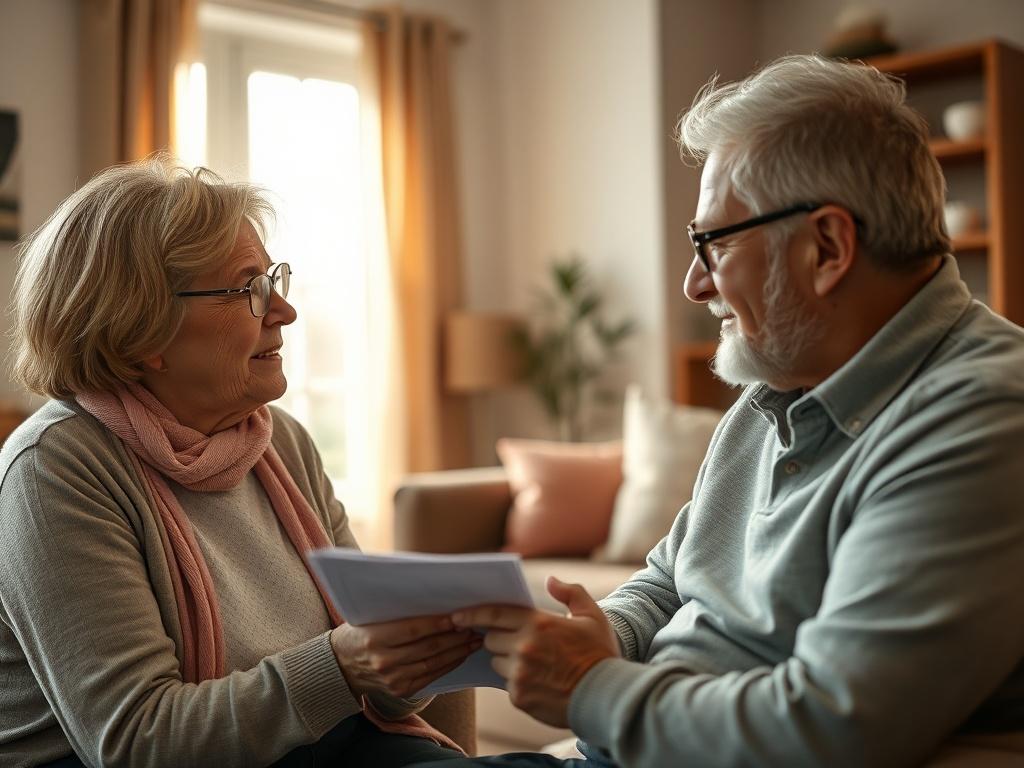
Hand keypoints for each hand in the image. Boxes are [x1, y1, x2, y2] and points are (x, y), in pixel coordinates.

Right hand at [330, 615, 481, 698]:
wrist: (340, 667)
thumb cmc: (359, 633)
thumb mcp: (369, 617)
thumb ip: (396, 612)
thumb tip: (434, 600)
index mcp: (373, 638)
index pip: (412, 630)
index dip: (437, 624)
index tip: (457, 616)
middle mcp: (383, 661)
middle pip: (427, 648)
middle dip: (455, 637)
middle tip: (474, 626)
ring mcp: (392, 679)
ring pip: (432, 663)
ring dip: (457, 652)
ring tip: (474, 640)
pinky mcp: (400, 691)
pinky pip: (430, 677)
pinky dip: (448, 665)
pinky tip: (460, 655)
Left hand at [451, 576, 620, 726]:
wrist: (608, 697)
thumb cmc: (600, 654)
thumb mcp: (592, 615)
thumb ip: (570, 592)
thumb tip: (550, 580)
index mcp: (537, 623)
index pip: (494, 614)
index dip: (472, 613)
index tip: (457, 615)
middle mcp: (524, 647)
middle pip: (491, 640)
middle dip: (500, 639)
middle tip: (518, 642)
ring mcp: (520, 674)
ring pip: (496, 663)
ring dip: (506, 662)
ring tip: (533, 664)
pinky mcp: (520, 697)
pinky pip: (507, 685)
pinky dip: (517, 683)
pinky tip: (539, 682)